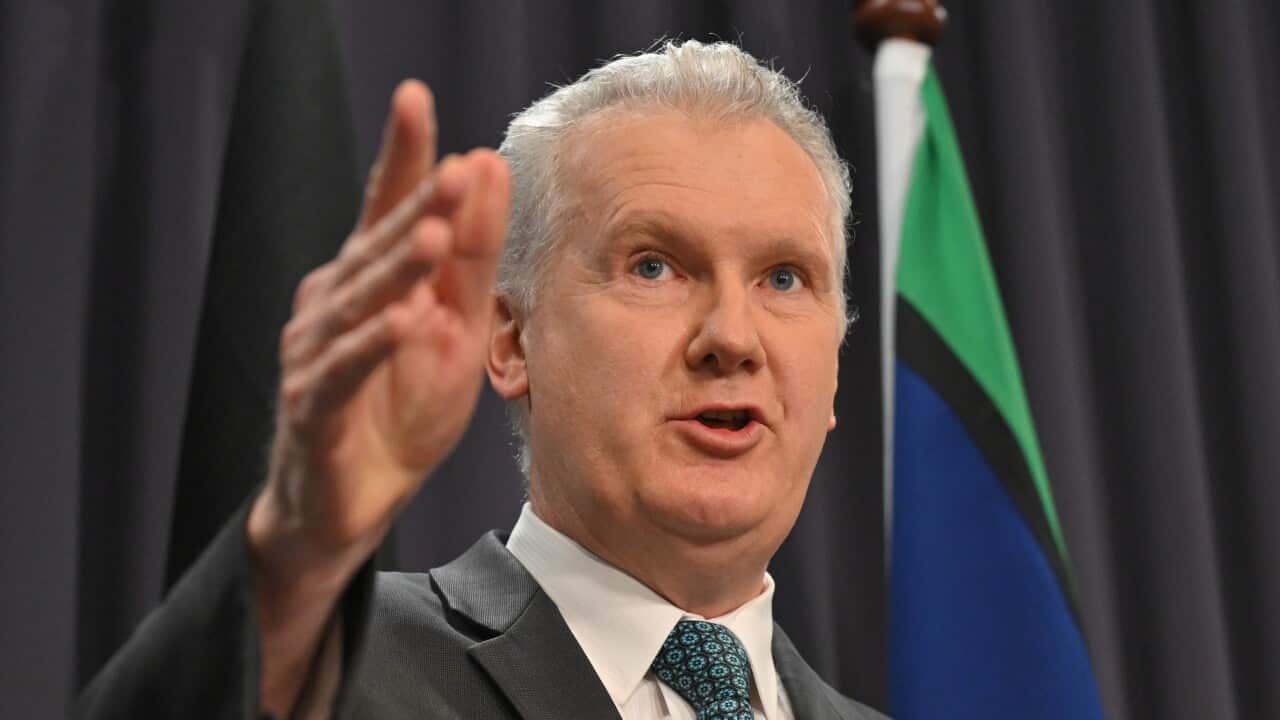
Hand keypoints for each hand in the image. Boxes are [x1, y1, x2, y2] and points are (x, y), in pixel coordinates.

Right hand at [246, 79, 509, 714]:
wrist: (351, 501)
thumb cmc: (399, 410)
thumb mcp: (453, 329)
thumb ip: (469, 259)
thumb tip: (485, 174)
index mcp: (368, 279)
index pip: (386, 205)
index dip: (402, 155)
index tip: (415, 97)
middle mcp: (332, 302)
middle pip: (378, 246)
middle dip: (416, 205)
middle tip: (456, 168)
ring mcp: (315, 352)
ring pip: (360, 302)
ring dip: (397, 267)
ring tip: (433, 232)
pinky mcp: (313, 406)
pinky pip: (344, 370)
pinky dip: (372, 346)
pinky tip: (402, 321)